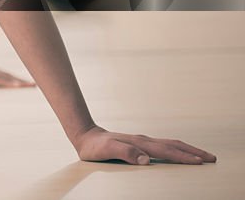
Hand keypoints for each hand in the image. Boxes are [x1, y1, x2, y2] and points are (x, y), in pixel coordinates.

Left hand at [74, 125, 215, 164]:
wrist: (85, 136)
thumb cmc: (95, 147)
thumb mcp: (107, 151)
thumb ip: (125, 153)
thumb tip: (146, 160)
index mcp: (140, 144)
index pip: (167, 151)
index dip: (184, 157)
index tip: (200, 162)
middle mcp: (144, 141)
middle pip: (174, 145)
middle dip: (193, 152)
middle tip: (211, 158)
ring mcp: (142, 141)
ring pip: (170, 144)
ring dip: (186, 149)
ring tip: (200, 156)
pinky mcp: (139, 144)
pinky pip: (163, 146)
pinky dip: (175, 149)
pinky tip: (177, 153)